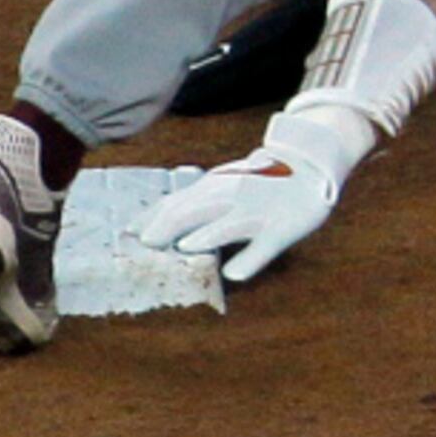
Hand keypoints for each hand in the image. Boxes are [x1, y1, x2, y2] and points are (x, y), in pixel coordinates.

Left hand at [138, 111, 348, 281]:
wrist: (310, 164)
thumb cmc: (256, 181)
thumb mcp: (220, 184)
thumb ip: (185, 204)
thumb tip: (139, 228)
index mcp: (213, 186)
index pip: (174, 202)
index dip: (150, 219)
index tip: (126, 236)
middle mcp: (232, 196)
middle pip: (196, 210)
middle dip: (171, 225)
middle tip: (147, 246)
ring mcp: (257, 212)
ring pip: (229, 223)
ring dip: (208, 234)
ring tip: (186, 248)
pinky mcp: (281, 229)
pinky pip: (263, 247)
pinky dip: (248, 259)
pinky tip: (233, 272)